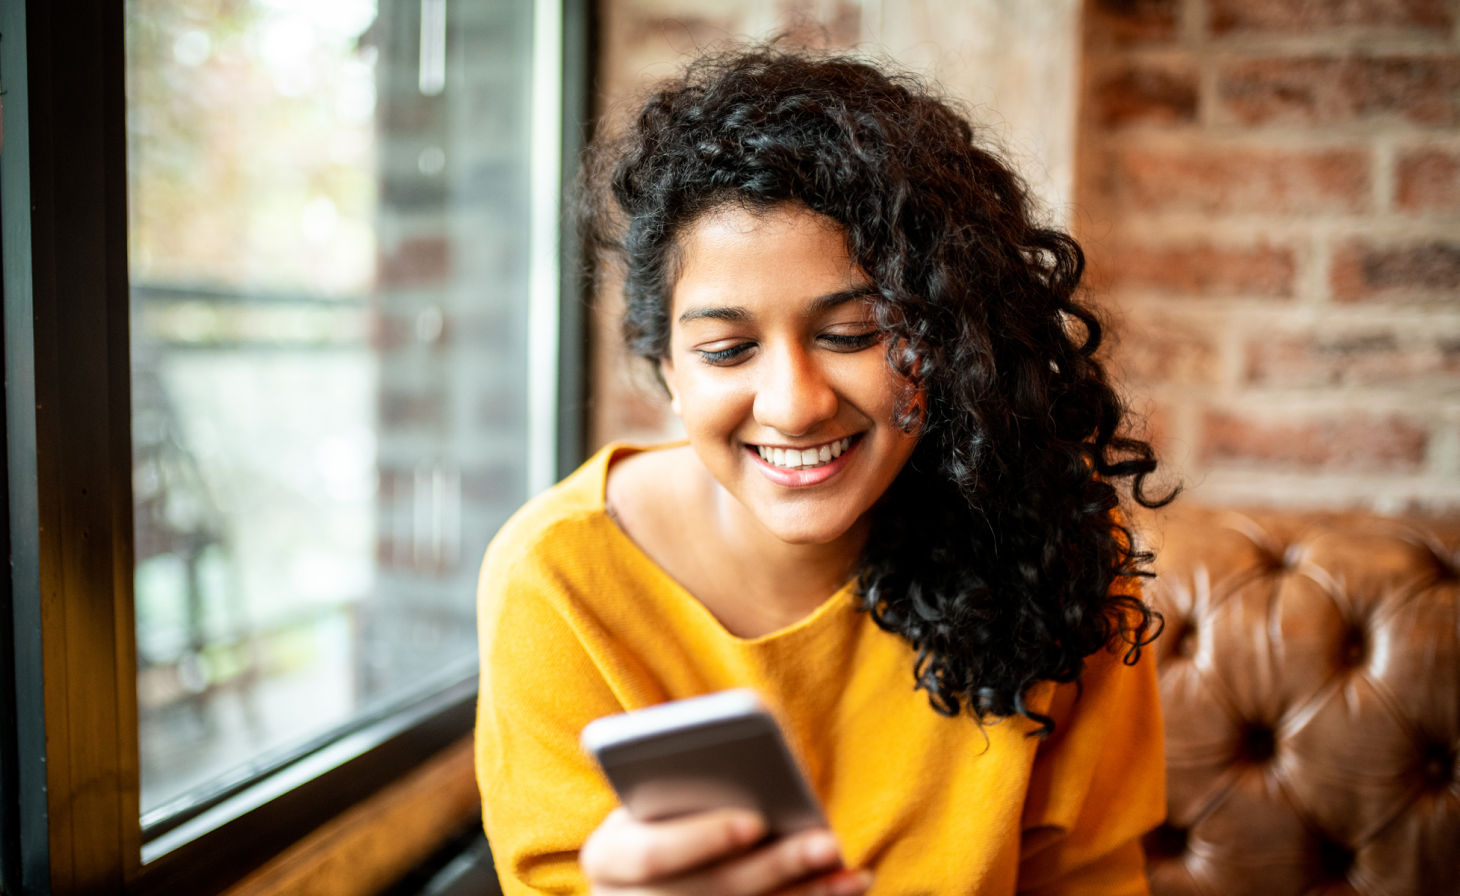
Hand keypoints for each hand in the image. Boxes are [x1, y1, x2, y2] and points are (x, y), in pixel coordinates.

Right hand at [580, 807, 873, 895]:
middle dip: (775, 867)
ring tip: (851, 868)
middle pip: (711, 893)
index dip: (702, 839)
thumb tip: (753, 753)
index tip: (755, 820)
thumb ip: (683, 780)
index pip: (652, 855)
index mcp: (607, 857)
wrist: (642, 875)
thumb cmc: (655, 813)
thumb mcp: (652, 794)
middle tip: (826, 842)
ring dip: (807, 894)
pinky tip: (848, 885)